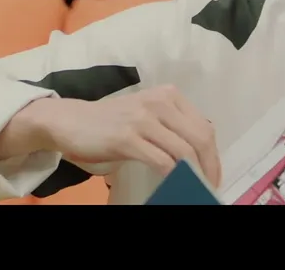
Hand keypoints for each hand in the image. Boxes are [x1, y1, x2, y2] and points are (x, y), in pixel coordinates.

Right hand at [24, 84, 221, 187]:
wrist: (71, 120)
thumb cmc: (110, 121)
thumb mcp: (146, 114)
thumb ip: (171, 125)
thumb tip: (199, 154)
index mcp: (168, 95)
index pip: (204, 127)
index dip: (213, 154)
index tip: (213, 174)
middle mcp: (160, 102)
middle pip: (200, 138)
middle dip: (210, 167)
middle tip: (210, 186)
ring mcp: (143, 119)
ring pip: (184, 151)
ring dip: (194, 175)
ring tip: (195, 189)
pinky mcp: (127, 138)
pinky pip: (161, 161)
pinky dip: (173, 177)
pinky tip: (173, 185)